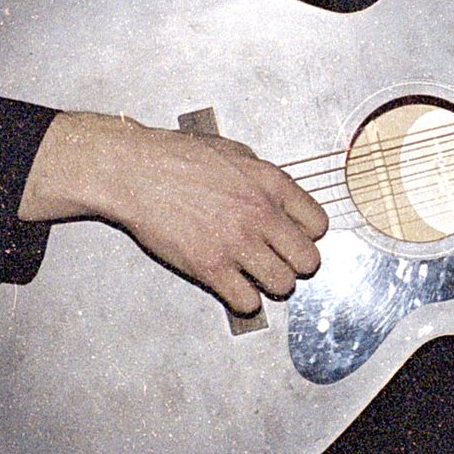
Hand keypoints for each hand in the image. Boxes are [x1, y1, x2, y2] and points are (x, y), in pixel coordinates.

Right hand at [18, 111, 327, 316]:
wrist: (135, 172)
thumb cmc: (177, 158)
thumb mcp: (234, 152)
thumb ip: (262, 176)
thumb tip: (278, 196)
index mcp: (271, 183)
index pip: (318, 225)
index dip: (306, 235)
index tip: (294, 238)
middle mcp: (261, 214)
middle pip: (308, 261)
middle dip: (295, 264)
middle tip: (278, 261)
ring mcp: (236, 243)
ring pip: (283, 286)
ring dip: (271, 284)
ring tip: (256, 276)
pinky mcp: (209, 267)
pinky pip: (247, 302)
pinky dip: (243, 300)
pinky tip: (234, 287)